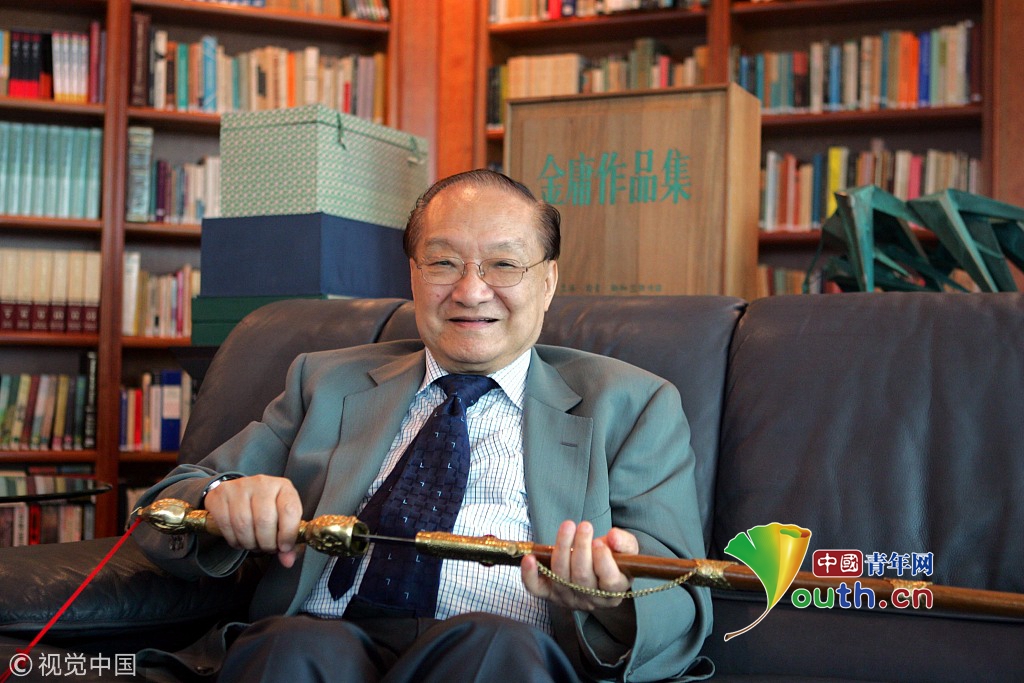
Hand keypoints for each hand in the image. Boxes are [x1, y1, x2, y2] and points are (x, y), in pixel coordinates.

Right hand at [202, 474, 302, 567]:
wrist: (240, 492)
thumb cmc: (267, 509)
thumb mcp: (283, 520)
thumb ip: (289, 541)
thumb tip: (287, 561)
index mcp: (284, 487)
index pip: (290, 510)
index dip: (288, 534)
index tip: (284, 547)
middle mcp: (262, 483)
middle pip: (264, 520)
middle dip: (266, 543)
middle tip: (267, 548)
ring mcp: (239, 487)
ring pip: (243, 524)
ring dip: (249, 543)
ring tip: (254, 544)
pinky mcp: (220, 495)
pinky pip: (225, 525)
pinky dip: (233, 540)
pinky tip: (239, 540)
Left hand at [521, 520, 638, 612]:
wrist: (595, 568)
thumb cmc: (614, 558)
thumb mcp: (627, 549)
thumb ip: (625, 543)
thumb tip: (613, 537)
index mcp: (614, 591)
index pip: (609, 581)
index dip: (603, 562)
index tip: (599, 543)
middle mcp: (590, 599)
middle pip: (582, 577)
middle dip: (581, 549)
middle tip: (585, 526)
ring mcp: (568, 598)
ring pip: (561, 577)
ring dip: (562, 549)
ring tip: (568, 526)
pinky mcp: (549, 594)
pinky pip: (536, 588)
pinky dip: (530, 575)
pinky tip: (529, 558)